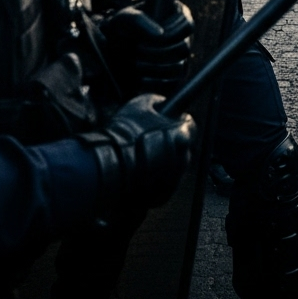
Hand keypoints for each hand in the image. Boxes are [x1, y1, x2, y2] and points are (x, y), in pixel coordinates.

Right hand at [97, 93, 195, 211]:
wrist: (108, 166)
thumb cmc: (123, 135)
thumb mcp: (140, 104)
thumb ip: (158, 102)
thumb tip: (163, 104)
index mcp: (182, 134)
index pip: (189, 124)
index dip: (176, 120)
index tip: (167, 121)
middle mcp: (183, 157)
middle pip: (181, 146)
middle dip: (168, 142)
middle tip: (150, 139)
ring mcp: (174, 179)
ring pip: (173, 166)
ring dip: (163, 161)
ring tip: (142, 156)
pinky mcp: (163, 196)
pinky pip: (163, 184)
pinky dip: (155, 179)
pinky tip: (140, 171)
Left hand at [100, 1, 193, 95]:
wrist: (110, 52)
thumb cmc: (119, 28)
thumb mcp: (123, 18)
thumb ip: (139, 20)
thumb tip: (160, 35)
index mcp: (178, 18)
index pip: (187, 25)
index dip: (171, 32)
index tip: (149, 36)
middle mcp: (183, 38)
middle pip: (184, 48)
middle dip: (159, 52)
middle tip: (138, 50)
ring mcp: (180, 60)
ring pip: (179, 68)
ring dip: (156, 68)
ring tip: (136, 64)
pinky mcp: (173, 79)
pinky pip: (172, 85)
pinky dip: (156, 83)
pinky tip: (141, 79)